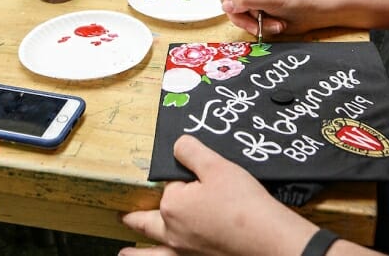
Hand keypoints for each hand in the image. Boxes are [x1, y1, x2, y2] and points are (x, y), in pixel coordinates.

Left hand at [121, 135, 316, 255]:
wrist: (266, 239)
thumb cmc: (243, 204)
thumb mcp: (217, 166)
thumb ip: (193, 152)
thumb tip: (178, 144)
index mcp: (172, 205)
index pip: (170, 186)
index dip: (185, 179)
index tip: (200, 177)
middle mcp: (172, 232)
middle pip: (147, 222)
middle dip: (135, 218)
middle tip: (123, 217)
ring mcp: (184, 251)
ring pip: (152, 252)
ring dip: (137, 253)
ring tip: (124, 254)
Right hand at [220, 0, 330, 37]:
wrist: (316, 11)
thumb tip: (225, 5)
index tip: (252, 6)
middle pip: (229, 3)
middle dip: (247, 16)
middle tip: (261, 18)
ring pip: (237, 16)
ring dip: (256, 24)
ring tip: (275, 23)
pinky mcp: (256, 13)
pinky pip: (247, 24)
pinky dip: (261, 27)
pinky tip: (276, 25)